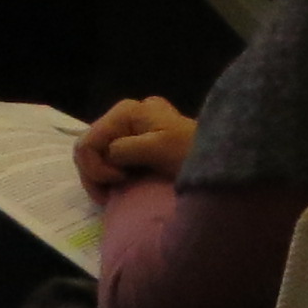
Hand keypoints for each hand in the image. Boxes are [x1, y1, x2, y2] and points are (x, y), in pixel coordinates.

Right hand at [69, 95, 195, 193]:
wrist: (220, 155)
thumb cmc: (190, 152)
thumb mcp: (158, 149)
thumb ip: (127, 149)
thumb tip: (107, 156)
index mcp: (125, 112)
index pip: (87, 143)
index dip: (96, 169)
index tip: (120, 183)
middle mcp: (124, 113)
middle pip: (88, 146)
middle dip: (94, 173)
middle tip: (111, 195)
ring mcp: (131, 126)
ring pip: (96, 152)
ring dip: (100, 175)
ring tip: (117, 191)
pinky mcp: (137, 139)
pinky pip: (110, 155)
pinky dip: (110, 172)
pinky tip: (124, 182)